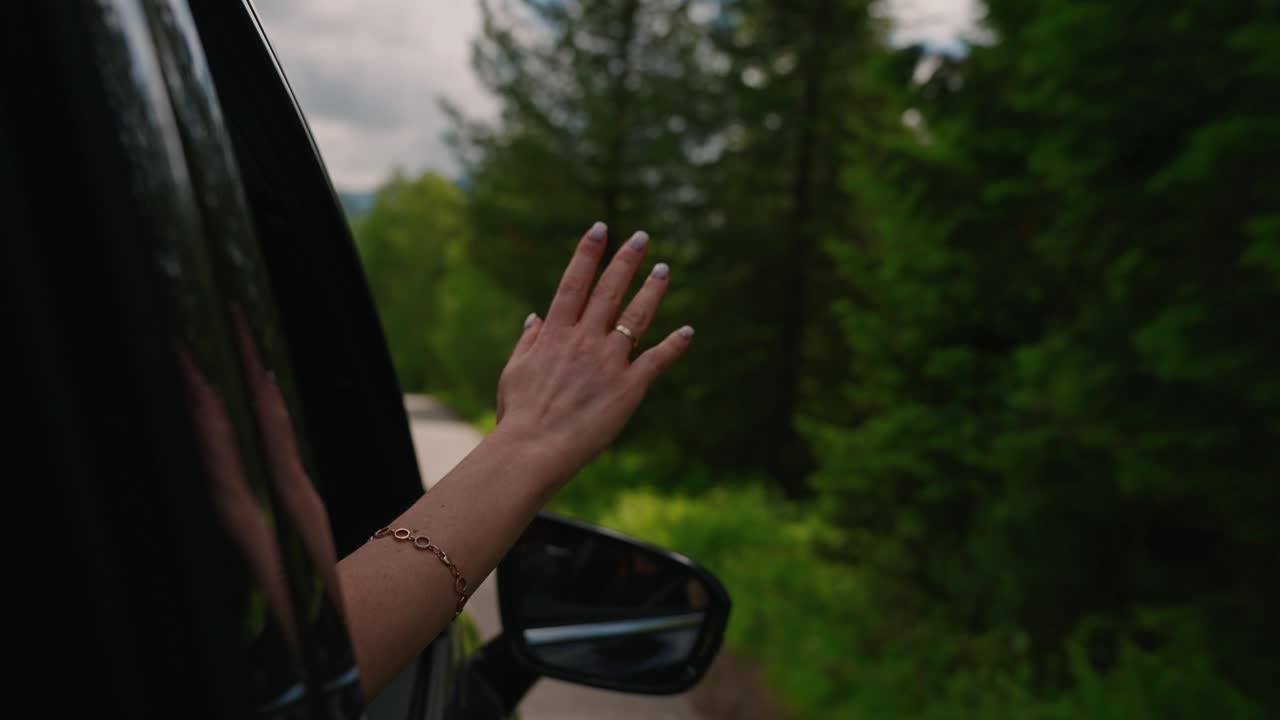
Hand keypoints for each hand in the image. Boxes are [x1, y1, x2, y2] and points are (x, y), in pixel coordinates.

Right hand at [494, 222, 692, 482]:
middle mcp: (584, 340)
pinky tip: (687, 332)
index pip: (574, 283)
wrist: (533, 450)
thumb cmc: (519, 416)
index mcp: (555, 334)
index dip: (588, 254)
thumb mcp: (514, 372)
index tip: (601, 229)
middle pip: (609, 291)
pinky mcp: (628, 387)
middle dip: (626, 260)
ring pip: (636, 316)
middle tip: (642, 237)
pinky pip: (656, 360)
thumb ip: (527, 342)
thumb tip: (536, 317)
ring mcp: (608, 362)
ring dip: (652, 290)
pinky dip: (674, 346)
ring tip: (664, 269)